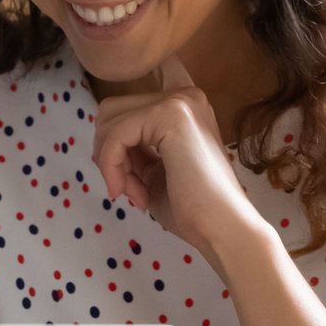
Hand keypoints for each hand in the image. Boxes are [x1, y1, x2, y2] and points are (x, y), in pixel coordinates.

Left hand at [91, 56, 264, 268]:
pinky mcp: (171, 114)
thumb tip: (102, 139)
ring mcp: (180, 101)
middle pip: (111, 112)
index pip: (126, 107)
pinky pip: (116, 135)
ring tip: (135, 194)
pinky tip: (133, 194)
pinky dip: (113, 167)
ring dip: (111, 164)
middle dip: (109, 154)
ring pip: (109, 121)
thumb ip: (132, 149)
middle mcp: (184, 96)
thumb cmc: (192, 210)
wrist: (224, 229)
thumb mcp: (152, 171)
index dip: (115, 139)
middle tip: (128, 190)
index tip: (125, 176)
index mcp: (183, 107)